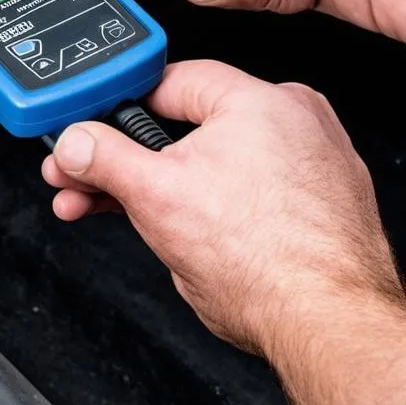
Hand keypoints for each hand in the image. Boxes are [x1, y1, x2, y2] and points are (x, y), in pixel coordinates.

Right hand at [42, 59, 400, 353]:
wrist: (328, 323)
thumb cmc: (267, 262)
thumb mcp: (156, 198)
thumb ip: (105, 159)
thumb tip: (77, 142)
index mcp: (259, 100)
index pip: (171, 81)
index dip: (120, 105)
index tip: (92, 129)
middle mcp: (295, 121)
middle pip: (192, 125)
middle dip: (132, 159)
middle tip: (92, 181)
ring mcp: (313, 163)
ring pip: (221, 161)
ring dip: (167, 187)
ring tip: (127, 215)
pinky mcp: (321, 203)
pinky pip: (253, 189)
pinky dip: (216, 204)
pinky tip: (186, 232)